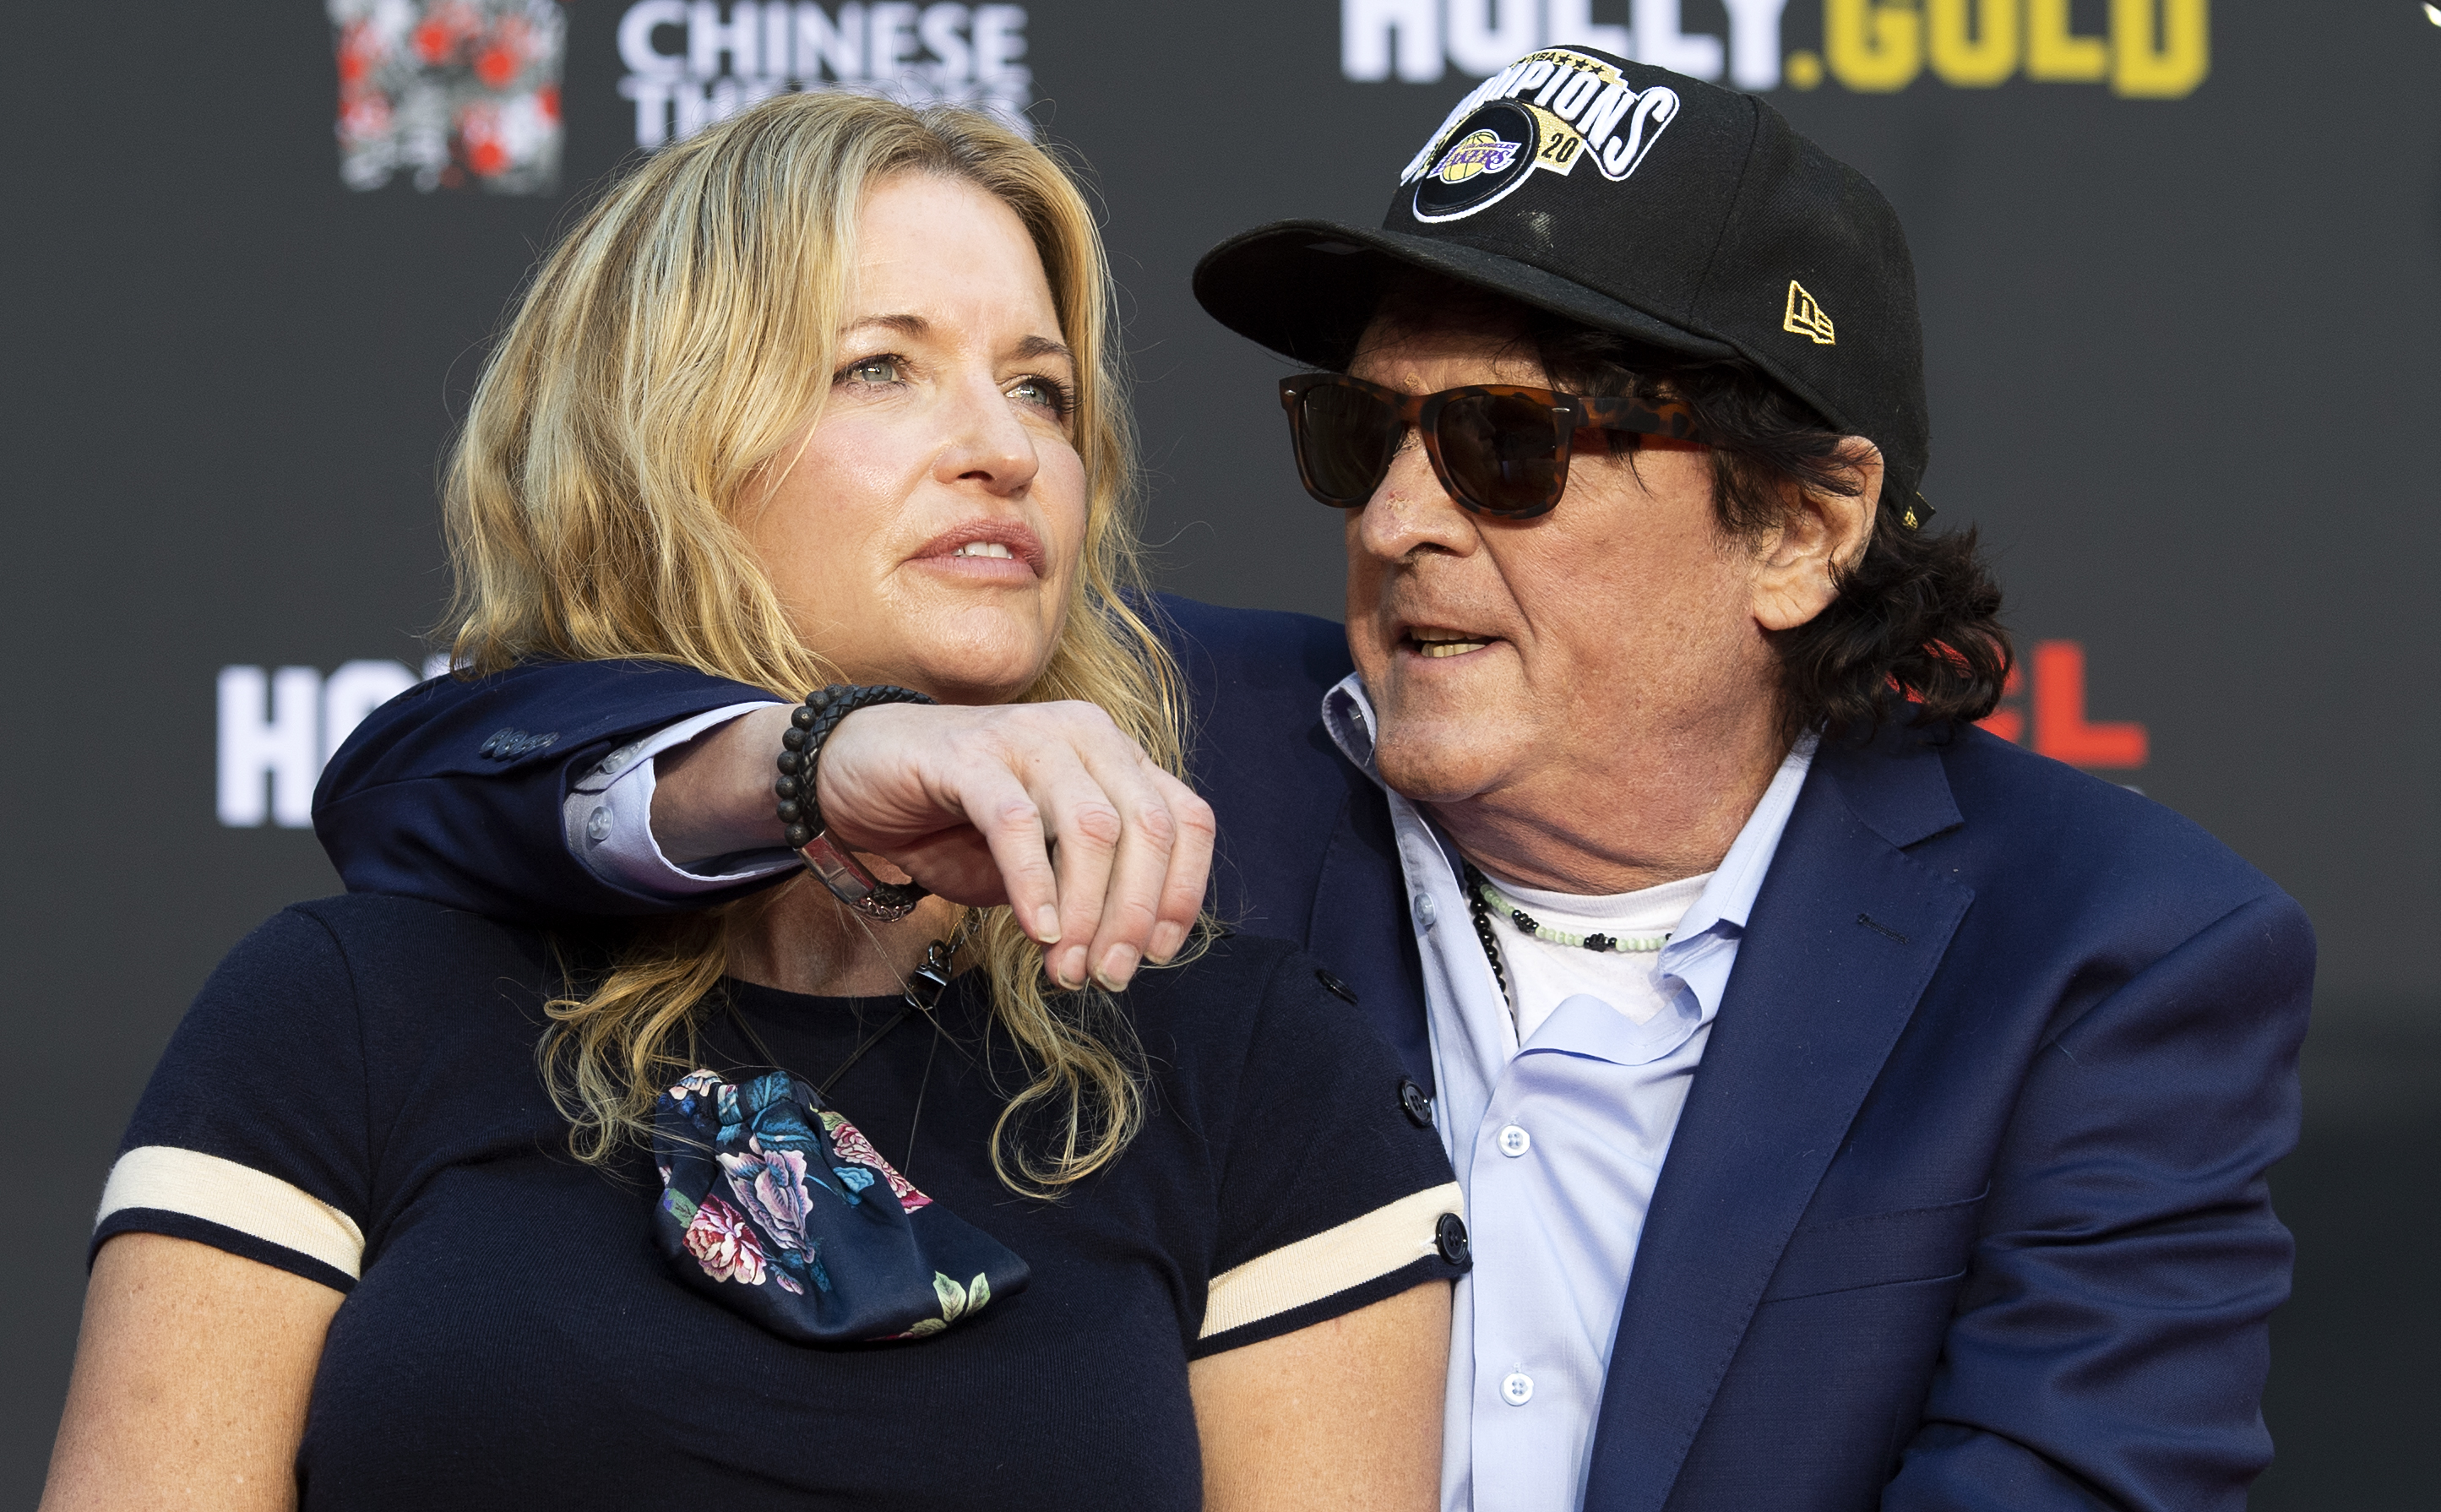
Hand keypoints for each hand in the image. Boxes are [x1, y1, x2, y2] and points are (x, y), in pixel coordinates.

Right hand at [655, 701, 1215, 990]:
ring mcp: (1029, 736)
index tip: (1156, 952)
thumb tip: (1127, 948)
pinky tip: (1035, 930)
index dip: (1183, 891)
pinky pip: (1018, 822)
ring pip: (1095, 828)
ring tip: (1066, 967)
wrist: (853, 774)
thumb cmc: (955, 822)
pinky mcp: (969, 754)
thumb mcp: (1039, 858)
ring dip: (1088, 911)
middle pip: (1149, 828)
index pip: (1186, 819)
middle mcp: (1085, 735)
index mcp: (1115, 755)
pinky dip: (1035, 883)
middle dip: (1134, 914)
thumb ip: (1087, 885)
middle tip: (1107, 974)